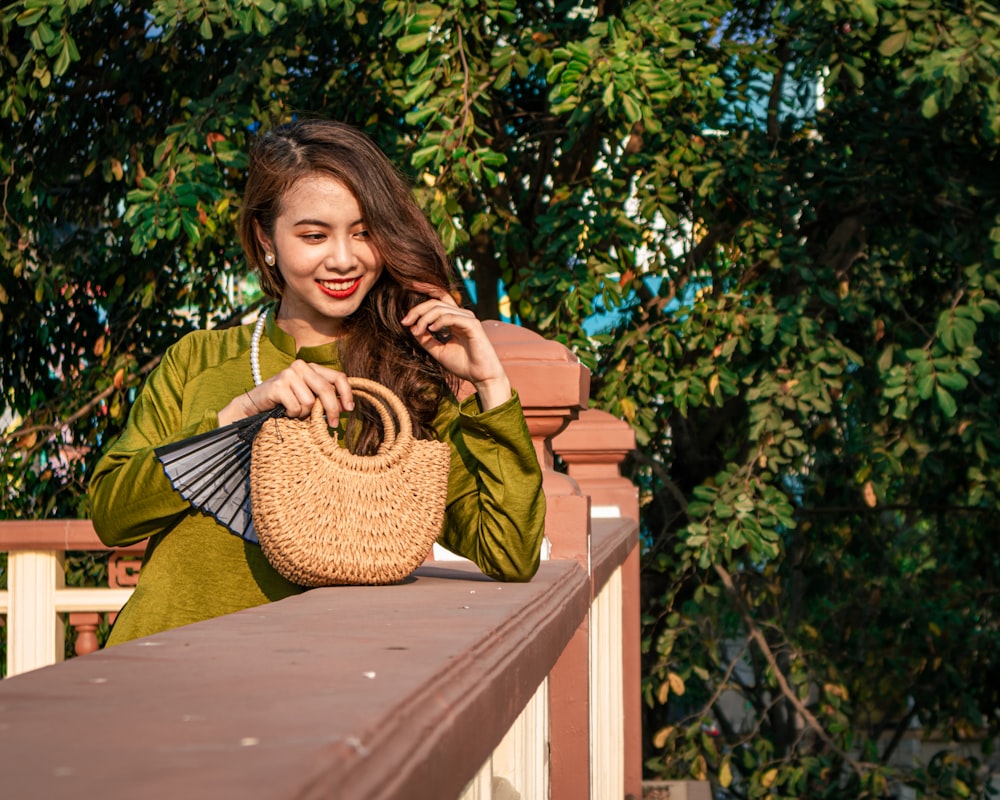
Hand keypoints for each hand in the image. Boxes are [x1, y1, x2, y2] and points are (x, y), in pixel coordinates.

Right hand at [218, 361, 353, 425]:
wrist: (255, 406)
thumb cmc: (286, 403)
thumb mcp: (309, 399)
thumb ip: (326, 399)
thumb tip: (346, 407)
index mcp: (312, 367)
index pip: (338, 376)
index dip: (347, 393)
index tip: (350, 409)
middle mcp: (301, 366)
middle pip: (326, 389)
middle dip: (332, 410)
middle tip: (333, 425)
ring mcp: (288, 374)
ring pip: (310, 402)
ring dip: (304, 413)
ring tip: (294, 412)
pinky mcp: (278, 385)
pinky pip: (296, 407)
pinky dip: (292, 414)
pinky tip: (284, 411)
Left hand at [401, 284, 511, 410]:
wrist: (482, 377)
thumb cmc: (464, 365)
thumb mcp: (439, 351)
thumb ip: (426, 339)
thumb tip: (412, 327)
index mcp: (455, 320)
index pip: (440, 299)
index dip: (427, 289)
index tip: (411, 286)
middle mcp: (462, 316)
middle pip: (436, 302)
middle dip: (418, 310)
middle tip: (405, 321)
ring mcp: (468, 319)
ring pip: (441, 309)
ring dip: (425, 318)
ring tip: (417, 331)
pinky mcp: (473, 325)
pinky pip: (451, 317)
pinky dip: (438, 321)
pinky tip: (431, 330)